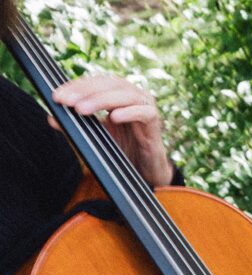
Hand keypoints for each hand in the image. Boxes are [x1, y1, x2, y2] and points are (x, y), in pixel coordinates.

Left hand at [52, 74, 173, 185]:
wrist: (146, 170)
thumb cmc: (123, 149)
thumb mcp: (96, 136)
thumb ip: (76, 126)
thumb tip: (51, 118)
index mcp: (119, 94)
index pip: (96, 82)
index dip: (77, 86)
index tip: (58, 96)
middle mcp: (133, 95)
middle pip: (110, 84)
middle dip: (85, 91)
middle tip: (66, 101)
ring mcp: (146, 107)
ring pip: (125, 95)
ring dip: (102, 100)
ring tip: (82, 110)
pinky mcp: (155, 122)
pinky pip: (143, 112)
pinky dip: (129, 113)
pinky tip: (113, 118)